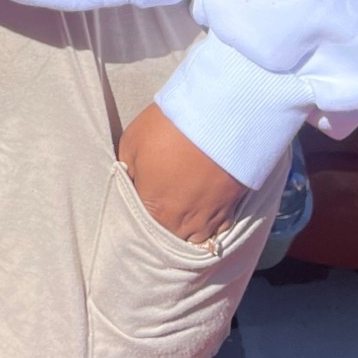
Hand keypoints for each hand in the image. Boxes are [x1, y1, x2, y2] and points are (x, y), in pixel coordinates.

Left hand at [117, 103, 248, 246]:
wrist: (220, 119)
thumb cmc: (170, 129)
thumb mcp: (131, 142)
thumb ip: (126, 170)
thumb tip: (129, 181)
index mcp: (153, 211)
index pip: (138, 225)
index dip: (137, 211)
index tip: (139, 196)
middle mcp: (180, 224)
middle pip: (166, 236)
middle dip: (160, 223)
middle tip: (159, 202)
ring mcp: (208, 221)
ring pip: (191, 238)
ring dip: (184, 229)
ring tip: (180, 210)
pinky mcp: (230, 211)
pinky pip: (216, 231)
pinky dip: (208, 225)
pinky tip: (202, 211)